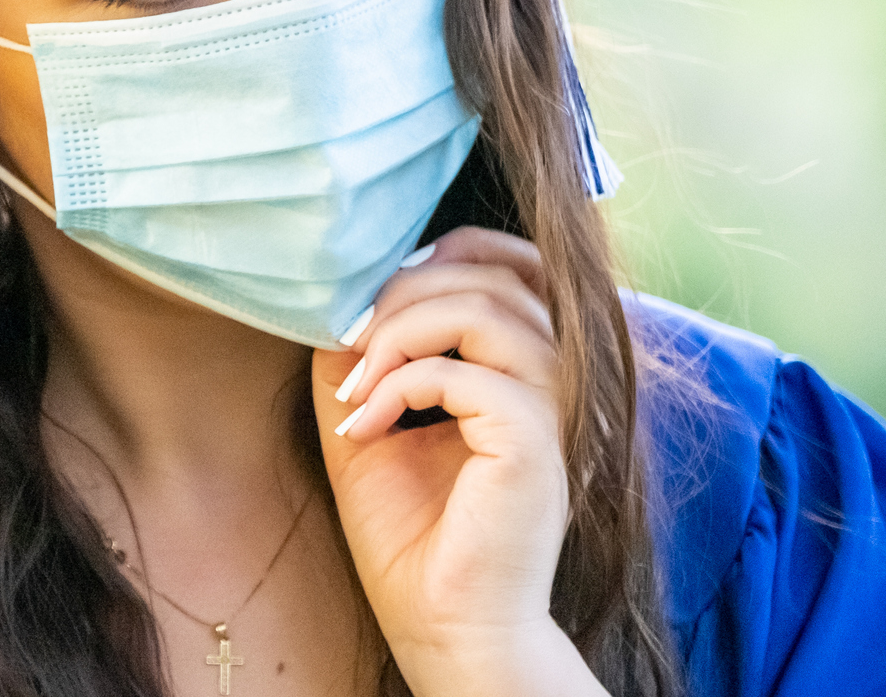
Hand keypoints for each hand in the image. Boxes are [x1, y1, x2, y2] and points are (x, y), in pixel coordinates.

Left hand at [314, 227, 603, 695]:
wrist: (444, 630)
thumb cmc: (412, 538)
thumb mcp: (368, 426)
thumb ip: (361, 360)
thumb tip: (337, 301)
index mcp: (519, 368)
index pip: (504, 263)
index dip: (436, 255)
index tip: (365, 303)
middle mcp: (547, 380)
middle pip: (487, 275)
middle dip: (399, 294)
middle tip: (345, 345)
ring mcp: (548, 411)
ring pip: (485, 309)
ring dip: (398, 333)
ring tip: (354, 386)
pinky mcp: (534, 445)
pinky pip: (469, 375)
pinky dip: (402, 384)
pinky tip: (365, 426)